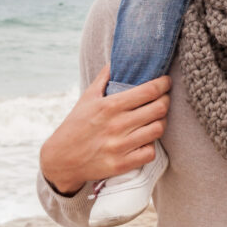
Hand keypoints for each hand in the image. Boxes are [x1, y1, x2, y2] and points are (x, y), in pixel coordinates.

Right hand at [39, 65, 170, 194]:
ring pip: (158, 130)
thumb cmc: (75, 125)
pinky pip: (149, 152)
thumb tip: (115, 61)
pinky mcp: (121, 164)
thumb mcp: (86, 98)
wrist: (60, 160)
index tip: (166, 82)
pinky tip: (145, 140)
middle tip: (164, 99)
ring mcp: (119, 146)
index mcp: (109, 106)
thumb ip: (103, 79)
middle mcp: (116, 125)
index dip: (163, 84)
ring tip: (156, 119)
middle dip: (166, 101)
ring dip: (161, 122)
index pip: (148, 91)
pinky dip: (151, 145)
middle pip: (159, 109)